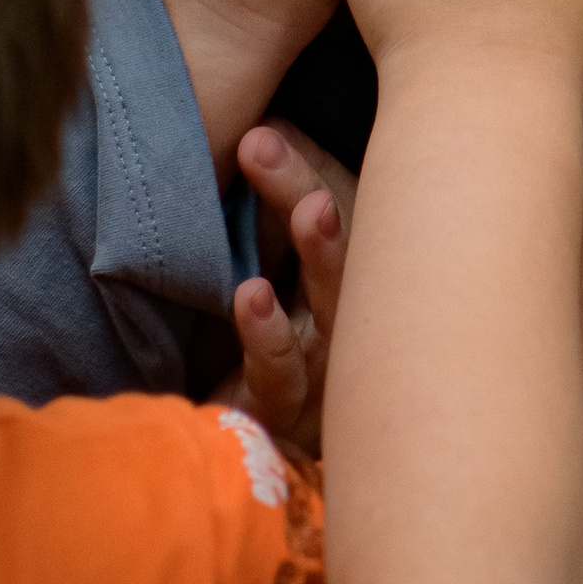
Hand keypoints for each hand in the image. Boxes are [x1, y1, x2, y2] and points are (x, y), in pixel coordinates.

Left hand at [225, 120, 351, 459]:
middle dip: (310, 187)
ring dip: (322, 253)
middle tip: (266, 141)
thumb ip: (269, 209)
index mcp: (339, 274)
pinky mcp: (287, 412)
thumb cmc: (260, 353)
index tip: (263, 124)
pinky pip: (283, 374)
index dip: (306, 164)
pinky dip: (269, 335)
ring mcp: (323, 367)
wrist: (238, 459)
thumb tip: (266, 128)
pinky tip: (253, 297)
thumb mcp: (259, 269)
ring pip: (335, 306)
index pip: (338, 203)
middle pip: (343, 245)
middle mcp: (344, 317)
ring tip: (310, 209)